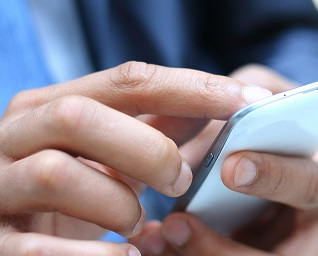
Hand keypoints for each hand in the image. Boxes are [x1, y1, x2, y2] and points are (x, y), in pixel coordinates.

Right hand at [0, 62, 271, 254]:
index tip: (246, 102)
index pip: (127, 81)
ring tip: (136, 224)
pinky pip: (41, 249)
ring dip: (116, 204)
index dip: (191, 89)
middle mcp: (16, 136)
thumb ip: (150, 127)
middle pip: (80, 116)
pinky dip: (95, 255)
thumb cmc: (72, 191)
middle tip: (180, 181)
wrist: (11, 232)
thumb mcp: (106, 153)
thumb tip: (216, 105)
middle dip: (146, 149)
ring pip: (58, 174)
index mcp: (51, 106)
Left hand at [133, 65, 317, 255]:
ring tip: (159, 236)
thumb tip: (201, 118)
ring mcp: (292, 246)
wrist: (297, 155)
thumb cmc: (288, 123)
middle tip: (176, 224)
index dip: (273, 177)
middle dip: (226, 247)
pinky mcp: (264, 250)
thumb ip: (246, 103)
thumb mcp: (276, 98)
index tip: (230, 167)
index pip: (310, 184)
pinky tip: (160, 242)